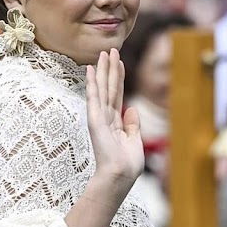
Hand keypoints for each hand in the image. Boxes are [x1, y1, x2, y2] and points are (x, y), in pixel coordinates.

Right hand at [85, 49, 142, 186]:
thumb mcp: (134, 140)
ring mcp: (99, 117)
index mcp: (116, 122)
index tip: (120, 63)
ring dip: (103, 70)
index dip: (119, 78)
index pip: (118, 95)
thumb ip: (132, 124)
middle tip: (111, 50)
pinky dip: (92, 83)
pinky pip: (94, 97)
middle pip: (110, 87)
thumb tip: (132, 108)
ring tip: (104, 53)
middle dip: (111, 69)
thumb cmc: (127, 164)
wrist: (120, 176)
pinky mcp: (95, 120)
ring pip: (103, 88)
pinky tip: (91, 69)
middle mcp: (106, 117)